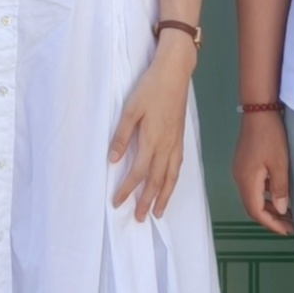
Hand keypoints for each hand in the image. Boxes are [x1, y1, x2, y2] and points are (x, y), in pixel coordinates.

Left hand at [106, 48, 191, 224]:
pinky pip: (178, 167)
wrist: (175, 74)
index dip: (127, 189)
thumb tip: (112, 160)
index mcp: (151, 139)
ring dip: (164, 196)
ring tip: (158, 212)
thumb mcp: (130, 109)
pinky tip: (170, 186)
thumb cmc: (150, 88)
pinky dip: (174, 181)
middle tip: (139, 218)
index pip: (138, 172)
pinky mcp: (181, 139)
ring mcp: (176, 143)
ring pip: (171, 177)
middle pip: (156, 181)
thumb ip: (121, 135)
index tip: (117, 203)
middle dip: (147, 201)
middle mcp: (166, 146)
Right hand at [234, 108, 292, 233]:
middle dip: (271, 219)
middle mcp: (240, 179)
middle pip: (252, 207)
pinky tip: (279, 195)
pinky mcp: (244, 165)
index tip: (287, 231)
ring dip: (268, 208)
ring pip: (253, 198)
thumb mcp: (280, 164)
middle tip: (290, 226)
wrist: (259, 112)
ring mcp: (240, 171)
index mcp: (247, 181)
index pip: (256, 212)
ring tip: (287, 214)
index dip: (271, 224)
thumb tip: (282, 210)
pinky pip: (254, 187)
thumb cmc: (271, 137)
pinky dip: (265, 196)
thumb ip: (280, 189)